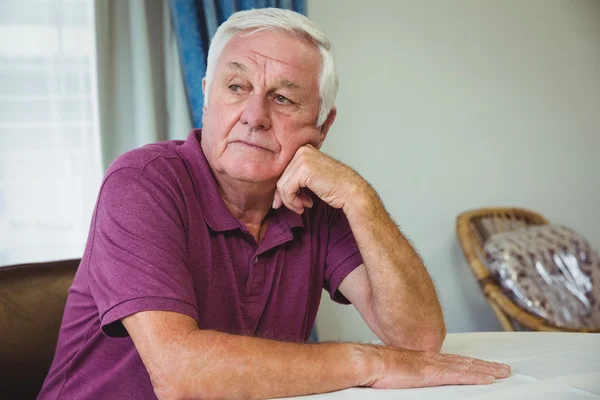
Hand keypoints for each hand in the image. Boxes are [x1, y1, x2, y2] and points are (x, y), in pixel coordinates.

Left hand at [273, 144, 365, 213]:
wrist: (351, 191)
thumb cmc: (334, 187)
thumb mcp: (311, 178)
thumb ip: (294, 180)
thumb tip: (275, 198)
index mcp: (303, 149)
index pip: (284, 171)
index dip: (285, 189)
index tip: (293, 201)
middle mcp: (302, 150)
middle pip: (281, 178)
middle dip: (287, 197)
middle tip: (298, 206)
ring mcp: (302, 158)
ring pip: (282, 185)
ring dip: (290, 201)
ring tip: (302, 206)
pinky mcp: (303, 170)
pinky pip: (286, 190)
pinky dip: (292, 202)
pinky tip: (305, 205)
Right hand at [362, 344, 510, 388]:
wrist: (371, 362)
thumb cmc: (378, 369)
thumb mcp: (398, 372)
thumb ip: (409, 374)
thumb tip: (410, 378)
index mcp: (425, 360)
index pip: (454, 362)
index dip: (471, 364)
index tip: (483, 366)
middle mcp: (433, 359)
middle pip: (466, 363)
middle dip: (485, 365)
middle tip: (503, 368)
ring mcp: (435, 366)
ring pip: (468, 367)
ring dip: (486, 370)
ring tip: (502, 373)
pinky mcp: (434, 374)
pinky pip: (461, 376)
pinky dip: (476, 377)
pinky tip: (488, 379)